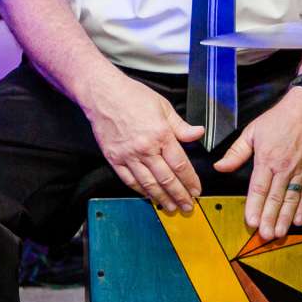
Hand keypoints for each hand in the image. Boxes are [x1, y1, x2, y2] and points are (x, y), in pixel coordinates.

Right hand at [83, 67, 206, 212]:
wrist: (102, 94)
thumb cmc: (132, 96)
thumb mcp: (163, 106)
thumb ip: (181, 126)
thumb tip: (198, 134)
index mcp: (161, 135)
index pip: (180, 165)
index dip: (190, 181)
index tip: (196, 190)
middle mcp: (145, 148)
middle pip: (167, 179)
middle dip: (180, 196)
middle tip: (188, 206)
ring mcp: (128, 155)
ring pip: (149, 184)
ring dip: (162, 198)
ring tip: (170, 207)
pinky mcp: (114, 159)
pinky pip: (129, 180)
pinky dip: (140, 191)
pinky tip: (148, 196)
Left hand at [214, 88, 301, 239]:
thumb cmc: (279, 120)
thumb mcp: (252, 132)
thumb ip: (236, 153)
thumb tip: (220, 167)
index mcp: (266, 159)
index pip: (259, 188)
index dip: (254, 206)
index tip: (250, 221)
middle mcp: (284, 167)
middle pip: (275, 198)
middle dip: (269, 218)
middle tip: (265, 235)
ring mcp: (301, 170)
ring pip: (291, 199)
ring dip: (285, 218)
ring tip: (279, 233)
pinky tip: (298, 220)